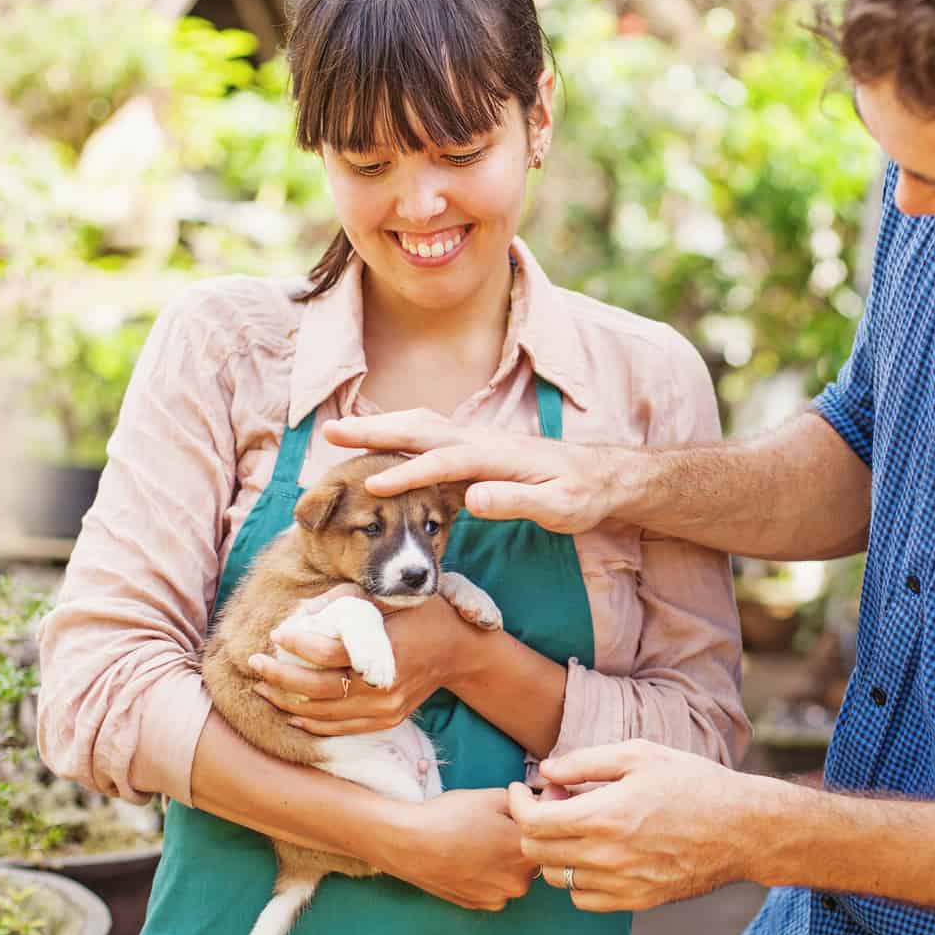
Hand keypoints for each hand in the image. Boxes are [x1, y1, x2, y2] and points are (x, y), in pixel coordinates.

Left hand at [250, 586, 471, 734]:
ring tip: (262, 687)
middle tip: (254, 663)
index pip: (326, 653)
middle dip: (279, 676)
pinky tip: (291, 710)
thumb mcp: (391, 598)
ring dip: (287, 701)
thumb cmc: (425, 616)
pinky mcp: (386, 721)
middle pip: (317, 688)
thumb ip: (348, 600)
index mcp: (384, 651)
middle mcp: (382, 686)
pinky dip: (311, 723)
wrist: (461, 651)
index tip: (276, 634)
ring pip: (323, 714)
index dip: (296, 643)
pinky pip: (340, 729)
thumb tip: (303, 611)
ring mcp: (384, 709)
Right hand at [322, 408, 621, 533]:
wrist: (603, 476)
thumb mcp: (559, 507)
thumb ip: (517, 502)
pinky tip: (378, 446)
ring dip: (382, 428)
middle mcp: (482, 440)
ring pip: (422, 427)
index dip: (407, 475)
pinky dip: (400, 436)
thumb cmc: (582, 495)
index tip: (371, 486)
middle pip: (421, 430)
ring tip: (341, 432)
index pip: (444, 463)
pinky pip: (430, 438)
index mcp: (498, 456)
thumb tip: (473, 498)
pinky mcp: (476, 450)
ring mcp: (478, 442)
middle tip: (331, 432)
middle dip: (376, 431)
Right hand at [371, 788, 538, 909]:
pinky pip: (495, 887)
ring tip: (480, 840)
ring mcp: (498, 897)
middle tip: (497, 823)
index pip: (547, 831)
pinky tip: (470, 858)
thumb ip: (526, 800)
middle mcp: (518, 881)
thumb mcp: (493, 796)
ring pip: (514, 873)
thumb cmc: (450, 816)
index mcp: (526, 851)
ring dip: (506, 859)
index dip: (539, 814)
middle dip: (522, 838)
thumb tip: (543, 799)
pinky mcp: (478, 905)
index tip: (525, 804)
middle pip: (532, 854)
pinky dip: (489, 875)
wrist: (408, 843)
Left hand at [508, 740, 780, 911]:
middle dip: (533, 823)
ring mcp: (622, 883)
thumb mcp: (640, 755)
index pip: (533, 822)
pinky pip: (584, 898)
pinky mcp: (636, 900)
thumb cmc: (692, 782)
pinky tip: (596, 851)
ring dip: (555, 849)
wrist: (741, 828)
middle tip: (555, 800)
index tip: (521, 788)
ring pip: (558, 877)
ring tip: (578, 824)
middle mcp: (607, 856)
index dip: (518, 803)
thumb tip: (546, 771)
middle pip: (537, 852)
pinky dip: (578, 877)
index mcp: (605, 815)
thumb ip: (586, 762)